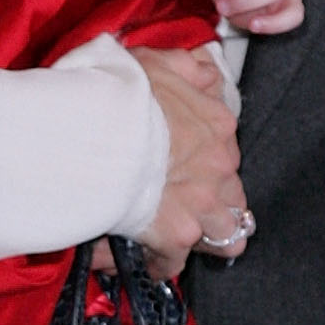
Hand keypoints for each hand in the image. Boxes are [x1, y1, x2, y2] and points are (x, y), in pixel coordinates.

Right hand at [130, 46, 249, 278]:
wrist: (91, 124)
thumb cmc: (115, 91)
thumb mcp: (155, 61)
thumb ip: (189, 67)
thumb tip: (207, 73)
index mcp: (217, 123)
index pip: (228, 152)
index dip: (207, 166)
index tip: (186, 172)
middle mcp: (219, 164)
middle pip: (233, 197)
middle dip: (212, 206)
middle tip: (183, 209)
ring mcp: (202, 201)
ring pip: (224, 235)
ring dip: (201, 238)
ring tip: (179, 240)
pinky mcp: (177, 233)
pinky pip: (177, 261)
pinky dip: (161, 263)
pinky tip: (148, 259)